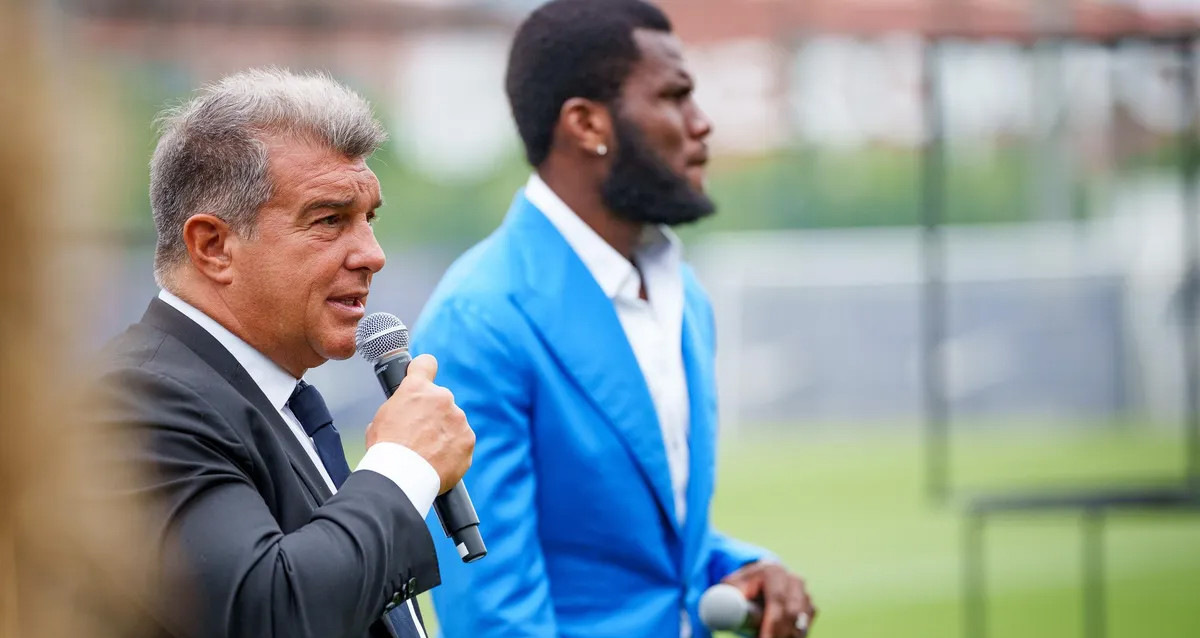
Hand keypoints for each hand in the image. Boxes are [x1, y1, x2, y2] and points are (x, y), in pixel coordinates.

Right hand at [365, 354, 474, 492]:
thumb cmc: (387, 450)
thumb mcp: (381, 419)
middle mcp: (442, 397)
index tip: (425, 376)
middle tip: (420, 434)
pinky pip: (461, 440)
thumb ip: (398, 408)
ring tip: (428, 452)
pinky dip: (453, 448)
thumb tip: (401, 414)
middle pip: (440, 400)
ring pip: (453, 421)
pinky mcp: (468, 438)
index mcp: (417, 388)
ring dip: (444, 432)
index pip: (426, 363)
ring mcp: (458, 418)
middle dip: (433, 414)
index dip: (424, 370)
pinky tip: (439, 460)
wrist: (402, 477)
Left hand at [722, 561, 815, 637]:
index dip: (772, 624)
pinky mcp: (809, 606)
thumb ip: (726, 597)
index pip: (777, 600)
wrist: (757, 581)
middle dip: (780, 634)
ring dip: (787, 635)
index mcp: (772, 570)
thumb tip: (723, 609)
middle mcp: (792, 579)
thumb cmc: (740, 587)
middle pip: (792, 613)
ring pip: (800, 623)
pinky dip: (793, 635)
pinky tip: (779, 636)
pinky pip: (804, 627)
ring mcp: (804, 592)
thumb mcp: (730, 587)